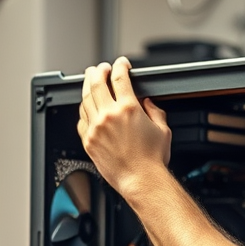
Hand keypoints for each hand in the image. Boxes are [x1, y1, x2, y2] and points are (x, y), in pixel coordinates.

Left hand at [78, 56, 171, 196]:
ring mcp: (96, 128)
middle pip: (96, 82)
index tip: (121, 64)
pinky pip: (81, 119)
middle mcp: (109, 115)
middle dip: (98, 70)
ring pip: (85, 99)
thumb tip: (147, 103)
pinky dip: (83, 109)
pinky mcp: (89, 141)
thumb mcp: (163, 129)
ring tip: (90, 81)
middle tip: (100, 68)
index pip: (119, 77)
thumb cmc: (152, 160)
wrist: (141, 181)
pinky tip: (87, 106)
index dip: (120, 65)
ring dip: (87, 85)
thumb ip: (154, 111)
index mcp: (128, 108)